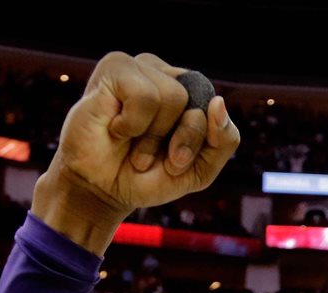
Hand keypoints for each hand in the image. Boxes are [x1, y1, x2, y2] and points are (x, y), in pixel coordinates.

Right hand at [34, 53, 239, 253]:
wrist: (103, 190)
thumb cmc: (150, 176)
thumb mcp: (200, 170)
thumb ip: (224, 141)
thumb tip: (218, 102)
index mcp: (188, 94)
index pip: (215, 108)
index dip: (198, 141)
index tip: (176, 160)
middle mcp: (165, 75)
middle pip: (199, 105)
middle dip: (180, 141)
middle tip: (151, 155)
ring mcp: (140, 67)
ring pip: (175, 97)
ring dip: (153, 137)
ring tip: (133, 143)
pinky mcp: (115, 67)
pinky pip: (146, 96)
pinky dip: (133, 124)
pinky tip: (116, 127)